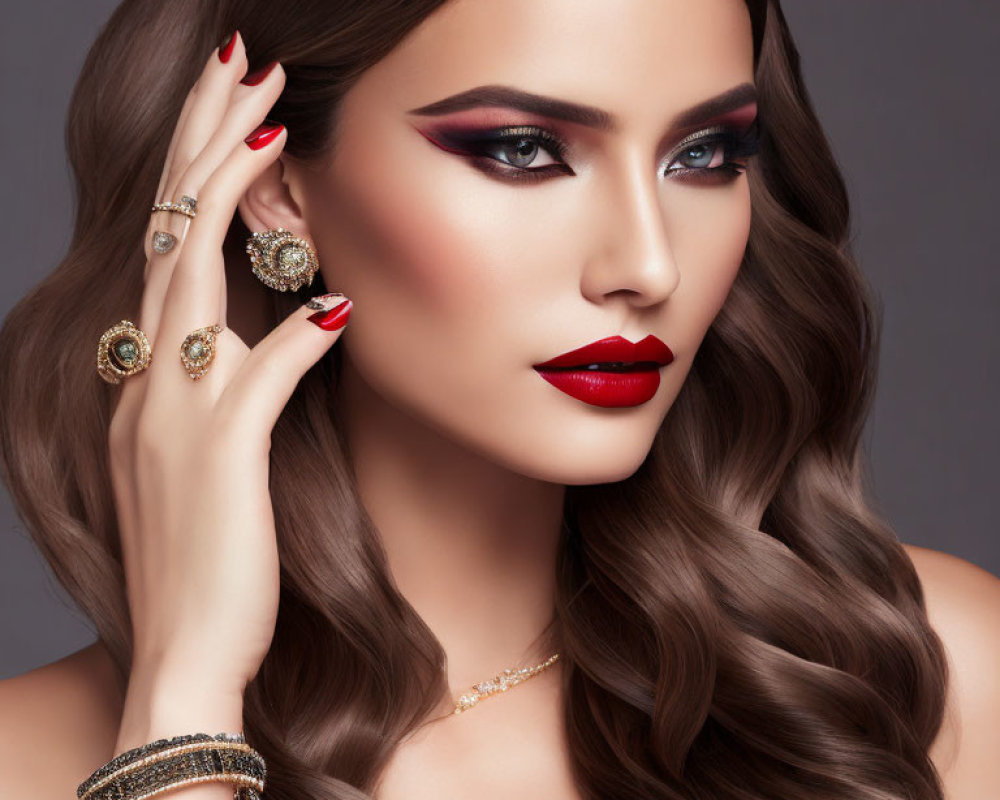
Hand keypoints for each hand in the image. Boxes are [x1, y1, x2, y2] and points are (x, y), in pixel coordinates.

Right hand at [106, 32, 349, 695]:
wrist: (185, 648)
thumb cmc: (210, 556)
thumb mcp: (213, 456)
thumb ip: (244, 384)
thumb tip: (298, 323)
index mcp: (148, 378)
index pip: (169, 248)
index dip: (197, 173)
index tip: (239, 114)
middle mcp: (146, 381)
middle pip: (168, 231)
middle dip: (202, 140)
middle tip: (241, 65)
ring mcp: (171, 416)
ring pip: (192, 274)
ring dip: (230, 188)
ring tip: (270, 116)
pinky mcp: (216, 458)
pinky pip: (258, 378)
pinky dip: (296, 339)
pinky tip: (337, 299)